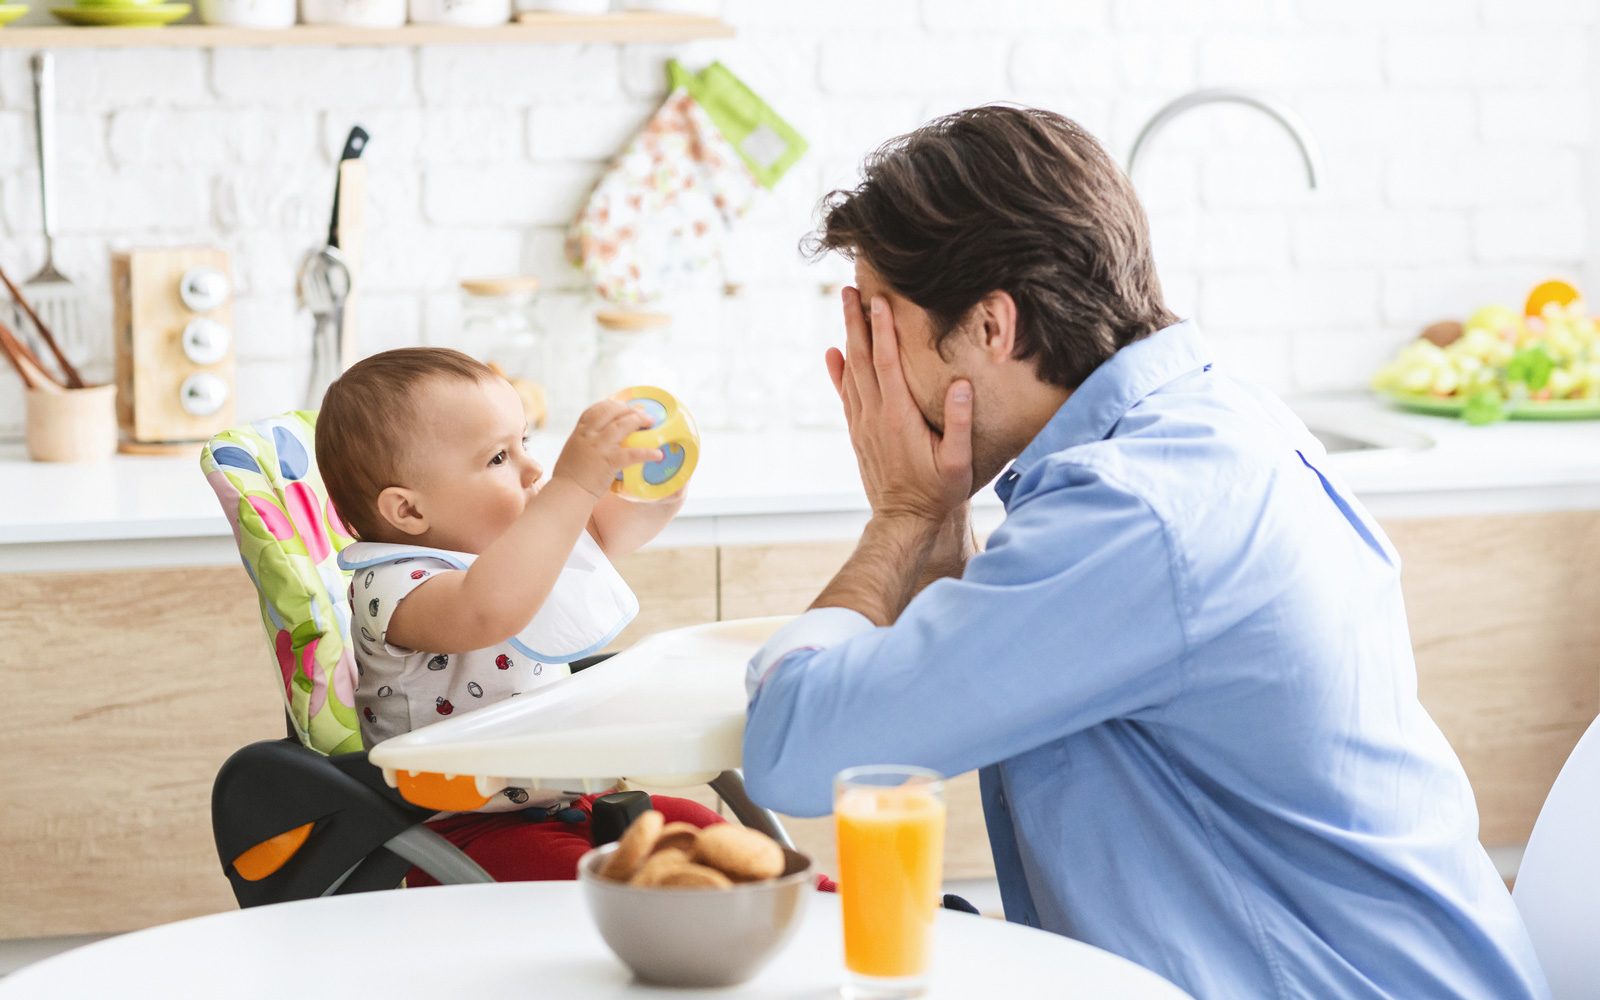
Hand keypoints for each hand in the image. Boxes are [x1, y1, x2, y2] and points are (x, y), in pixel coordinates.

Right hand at [551, 400, 661, 498]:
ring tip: (650, 423)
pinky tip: (658, 454)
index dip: (612, 405)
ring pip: (622, 425)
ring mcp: (599, 447)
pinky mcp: (609, 462)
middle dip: (629, 409)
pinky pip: (632, 453)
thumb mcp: (573, 450)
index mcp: (580, 432)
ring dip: (639, 420)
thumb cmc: (569, 476)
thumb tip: (598, 440)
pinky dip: (647, 452)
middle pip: (611, 411)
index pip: (596, 409)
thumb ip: (585, 442)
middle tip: (641, 414)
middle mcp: (589, 435)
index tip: (622, 406)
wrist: (568, 492)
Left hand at [826, 287, 972, 525]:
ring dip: (847, 339)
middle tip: (849, 291)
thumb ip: (959, 423)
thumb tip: (959, 383)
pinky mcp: (858, 434)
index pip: (887, 363)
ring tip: (844, 310)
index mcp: (899, 417)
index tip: (879, 301)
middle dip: (855, 322)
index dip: (883, 330)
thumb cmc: (938, 492)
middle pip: (861, 359)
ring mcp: (862, 425)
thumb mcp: (959, 462)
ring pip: (851, 373)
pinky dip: (838, 372)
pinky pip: (845, 395)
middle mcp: (874, 416)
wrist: (904, 520)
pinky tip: (834, 354)